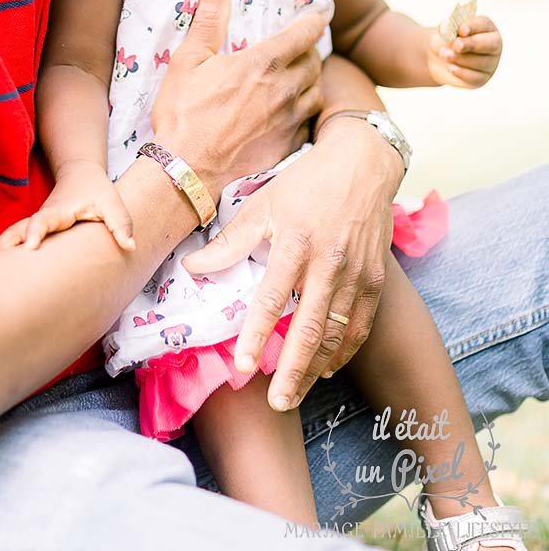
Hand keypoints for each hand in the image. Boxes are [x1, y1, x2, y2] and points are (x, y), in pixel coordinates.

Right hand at [0, 161, 135, 251]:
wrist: (81, 175)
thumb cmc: (96, 190)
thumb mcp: (112, 203)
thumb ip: (121, 224)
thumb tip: (130, 247)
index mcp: (58, 212)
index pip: (42, 221)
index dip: (34, 233)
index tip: (27, 248)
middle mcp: (41, 219)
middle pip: (15, 232)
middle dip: (3, 247)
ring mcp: (34, 226)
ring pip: (11, 238)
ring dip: (0, 253)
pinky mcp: (34, 233)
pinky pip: (15, 243)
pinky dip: (6, 255)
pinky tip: (0, 279)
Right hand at [151, 0, 324, 194]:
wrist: (187, 171)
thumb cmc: (183, 113)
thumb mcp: (189, 60)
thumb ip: (209, 18)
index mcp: (263, 63)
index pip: (304, 34)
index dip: (312, 22)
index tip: (315, 17)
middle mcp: (284, 90)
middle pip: (315, 62)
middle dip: (310, 52)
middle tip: (299, 50)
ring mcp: (289, 121)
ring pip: (317, 92)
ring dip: (311, 82)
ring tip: (298, 79)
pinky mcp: (288, 146)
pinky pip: (309, 123)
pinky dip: (305, 113)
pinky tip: (290, 113)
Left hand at [181, 117, 400, 410]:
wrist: (363, 165)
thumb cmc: (305, 183)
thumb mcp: (262, 203)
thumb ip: (230, 242)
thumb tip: (192, 268)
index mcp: (295, 242)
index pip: (272, 297)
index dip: (256, 334)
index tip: (242, 366)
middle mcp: (329, 262)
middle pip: (309, 327)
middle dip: (293, 371)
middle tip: (276, 404)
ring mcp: (357, 274)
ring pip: (336, 334)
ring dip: (316, 370)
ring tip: (295, 395)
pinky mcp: (376, 280)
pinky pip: (360, 326)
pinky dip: (344, 352)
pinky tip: (327, 369)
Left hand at [427, 15, 501, 87]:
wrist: (439, 58)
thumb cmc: (445, 40)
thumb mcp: (442, 33)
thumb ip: (447, 33)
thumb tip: (452, 40)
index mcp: (485, 27)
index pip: (484, 24)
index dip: (473, 26)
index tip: (461, 30)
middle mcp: (493, 44)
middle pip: (491, 44)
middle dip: (472, 44)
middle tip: (456, 45)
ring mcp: (490, 63)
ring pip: (481, 62)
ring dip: (460, 59)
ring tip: (444, 55)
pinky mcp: (482, 78)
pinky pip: (475, 77)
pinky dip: (461, 72)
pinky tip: (451, 67)